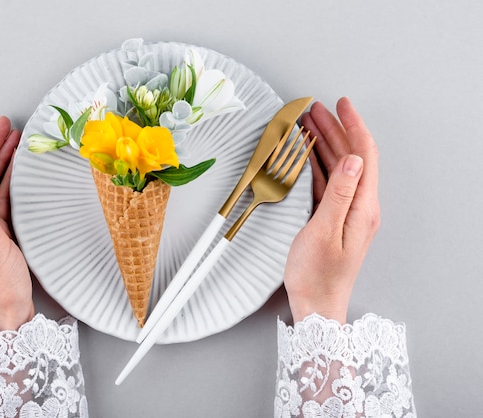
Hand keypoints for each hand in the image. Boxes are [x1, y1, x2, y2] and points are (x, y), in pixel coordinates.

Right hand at [283, 97, 379, 323]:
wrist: (316, 305)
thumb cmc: (317, 275)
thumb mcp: (324, 231)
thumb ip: (339, 194)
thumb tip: (352, 159)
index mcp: (363, 207)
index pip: (364, 155)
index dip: (354, 126)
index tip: (341, 104)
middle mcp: (360, 206)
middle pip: (351, 157)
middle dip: (334, 130)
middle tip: (314, 110)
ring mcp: (347, 212)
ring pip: (339, 168)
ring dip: (324, 145)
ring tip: (306, 125)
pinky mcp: (334, 218)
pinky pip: (328, 183)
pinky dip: (317, 165)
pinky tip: (305, 156)